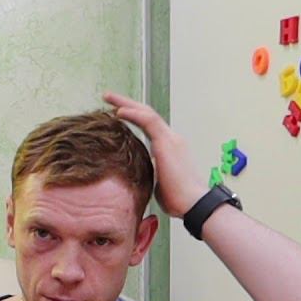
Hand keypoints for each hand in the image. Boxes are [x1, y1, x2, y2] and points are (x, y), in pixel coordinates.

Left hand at [104, 91, 206, 217]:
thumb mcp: (157, 183)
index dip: (133, 116)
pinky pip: (148, 121)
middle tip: (108, 97)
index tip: (116, 113)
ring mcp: (170, 139)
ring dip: (126, 104)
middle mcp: (171, 139)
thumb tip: (135, 178)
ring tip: (108, 97)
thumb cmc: (178, 200)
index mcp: (168, 148)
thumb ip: (148, 174)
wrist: (192, 203)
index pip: (148, 125)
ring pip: (147, 113)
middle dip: (127, 104)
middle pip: (147, 114)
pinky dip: (133, 114)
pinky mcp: (167, 142)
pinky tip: (118, 111)